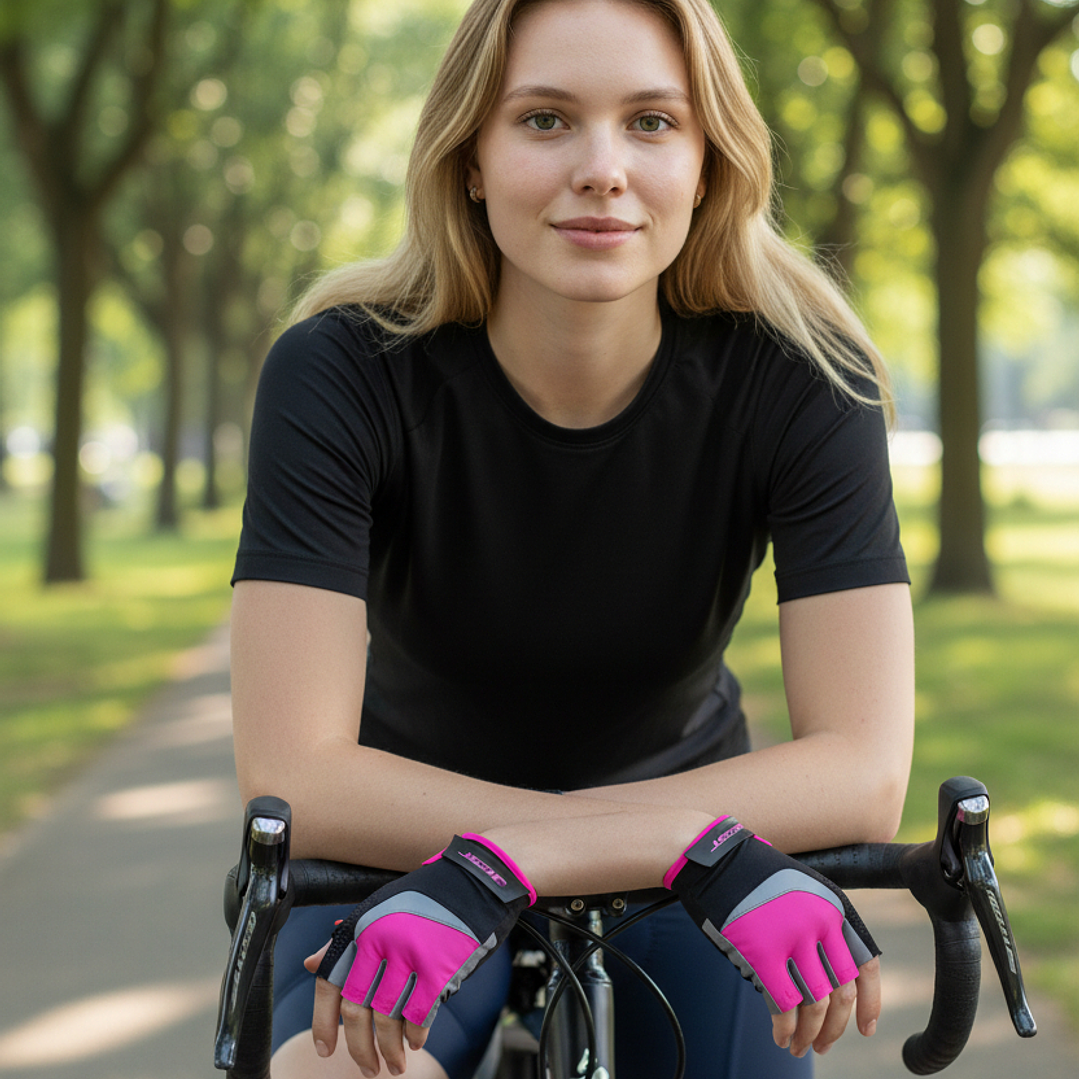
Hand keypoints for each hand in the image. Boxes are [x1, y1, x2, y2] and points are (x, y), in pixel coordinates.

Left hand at [312, 834, 534, 1074]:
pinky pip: (419, 1016)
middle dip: (359, 1049)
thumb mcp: (380, 908)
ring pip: (387, 1021)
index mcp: (360, 928)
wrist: (475, 879)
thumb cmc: (427, 895)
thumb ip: (347, 940)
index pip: (329, 985)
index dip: (323, 1023)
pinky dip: (416, 1036)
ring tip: (395, 1064)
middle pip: (356, 1012)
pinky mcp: (437, 969)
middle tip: (368, 1068)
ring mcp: (408, 957)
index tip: (325, 1050)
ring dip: (390, 1051)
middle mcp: (378, 943)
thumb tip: (310, 965)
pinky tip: (416, 1042)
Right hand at [664, 817, 880, 1055]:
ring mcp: (792, 939)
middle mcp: (820, 924)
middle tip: (823, 1045)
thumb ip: (822, 925)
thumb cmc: (753, 874)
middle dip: (834, 1028)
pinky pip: (783, 1004)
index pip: (866, 966)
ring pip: (815, 1005)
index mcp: (834, 907)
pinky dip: (785, 1028)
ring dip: (809, 1035)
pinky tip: (781, 1036)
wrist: (715, 859)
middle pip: (840, 993)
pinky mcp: (763, 952)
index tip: (865, 1028)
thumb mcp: (802, 890)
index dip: (870, 1003)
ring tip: (798, 1046)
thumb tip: (832, 976)